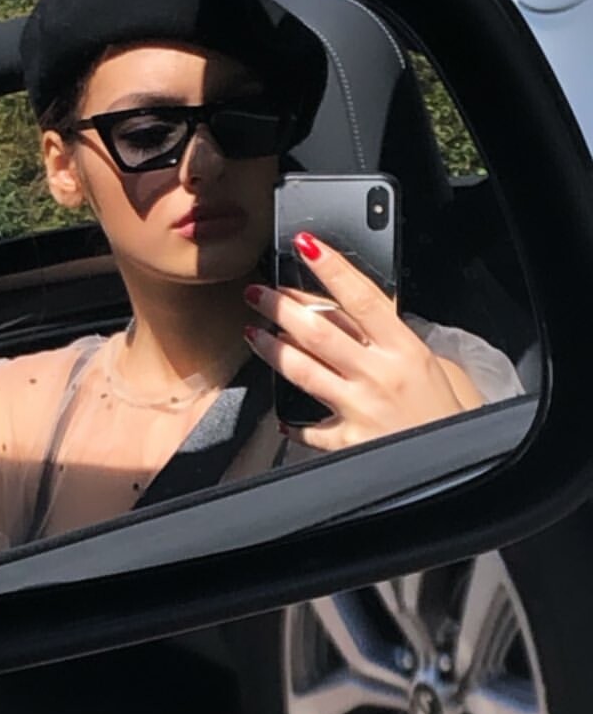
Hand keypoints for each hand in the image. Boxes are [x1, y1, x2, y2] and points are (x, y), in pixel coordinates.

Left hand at [244, 232, 477, 452]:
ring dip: (272, 349)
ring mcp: (359, 408)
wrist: (459, 468)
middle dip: (281, 306)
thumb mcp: (434, 367)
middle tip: (258, 292)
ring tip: (253, 333)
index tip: (307, 245)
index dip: (332, 268)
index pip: (363, 297)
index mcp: (405, 350)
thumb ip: (396, 345)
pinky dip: (292, 423)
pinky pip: (309, 430)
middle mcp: (379, 375)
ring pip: (303, 370)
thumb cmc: (448, 417)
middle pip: (319, 331)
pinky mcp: (348, 442)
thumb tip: (362, 323)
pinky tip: (281, 416)